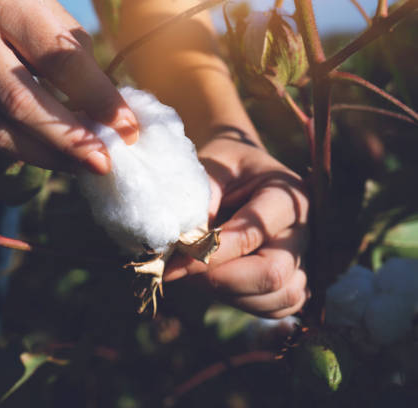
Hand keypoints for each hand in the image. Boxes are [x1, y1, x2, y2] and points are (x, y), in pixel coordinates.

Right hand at [0, 0, 137, 173]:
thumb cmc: (25, 20)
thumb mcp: (57, 24)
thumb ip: (83, 69)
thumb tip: (116, 125)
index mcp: (6, 5)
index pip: (57, 60)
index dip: (96, 99)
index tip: (127, 129)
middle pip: (19, 102)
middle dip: (68, 139)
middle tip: (104, 163)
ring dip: (48, 156)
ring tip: (83, 166)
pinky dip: (27, 153)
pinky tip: (55, 157)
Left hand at [165, 137, 309, 318]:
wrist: (234, 173)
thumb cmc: (220, 167)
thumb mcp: (208, 168)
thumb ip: (199, 201)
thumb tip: (182, 246)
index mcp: (286, 193)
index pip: (254, 232)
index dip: (211, 252)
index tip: (174, 260)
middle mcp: (304, 228)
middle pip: (273, 273)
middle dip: (220, 278)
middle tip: (181, 269)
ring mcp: (303, 258)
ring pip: (276, 298)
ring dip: (227, 293)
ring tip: (195, 271)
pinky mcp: (294, 282)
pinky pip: (275, 308)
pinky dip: (240, 301)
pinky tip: (213, 281)